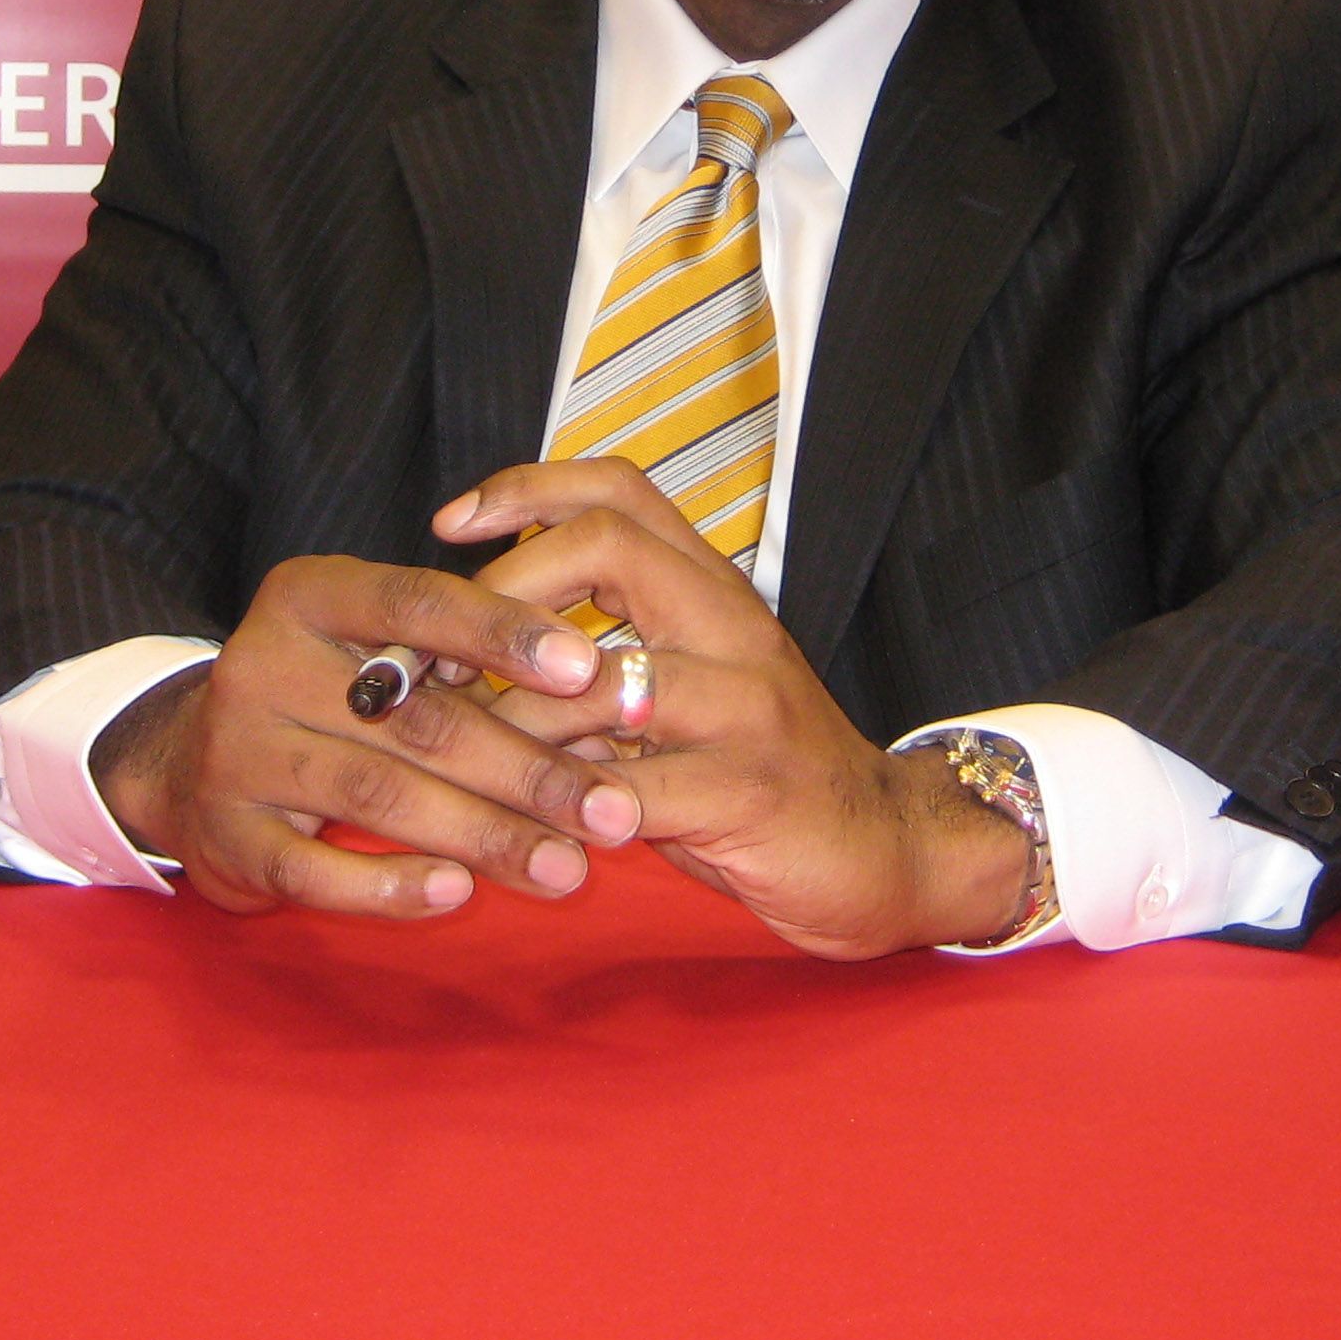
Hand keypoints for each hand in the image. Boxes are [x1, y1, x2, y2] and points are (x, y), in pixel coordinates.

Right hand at [89, 556, 641, 920]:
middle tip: (612, 809)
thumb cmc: (327, 696)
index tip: (587, 668)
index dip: (504, 632)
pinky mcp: (226, 834)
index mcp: (311, 595)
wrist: (184, 763)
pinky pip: (316, 870)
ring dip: (485, 835)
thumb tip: (604, 698)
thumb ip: (463, 660)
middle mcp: (264, 662)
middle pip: (417, 717)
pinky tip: (458, 893)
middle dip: (527, 768)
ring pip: (381, 795)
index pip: (417, 603)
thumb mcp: (374, 648)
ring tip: (566, 867)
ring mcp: (236, 751)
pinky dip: (390, 884)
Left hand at [434, 462, 1031, 960]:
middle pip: (608, 547)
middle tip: (449, 665)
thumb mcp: (689, 697)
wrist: (891, 851)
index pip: (619, 490)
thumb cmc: (764, 774)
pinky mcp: (755, 789)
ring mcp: (750, 705)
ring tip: (468, 757)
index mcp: (714, 593)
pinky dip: (577, 807)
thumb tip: (479, 660)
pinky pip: (640, 787)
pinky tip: (544, 830)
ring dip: (517, 721)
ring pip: (607, 676)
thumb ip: (604, 668)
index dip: (527, 488)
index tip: (450, 523)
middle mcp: (734, 628)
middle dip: (504, 596)